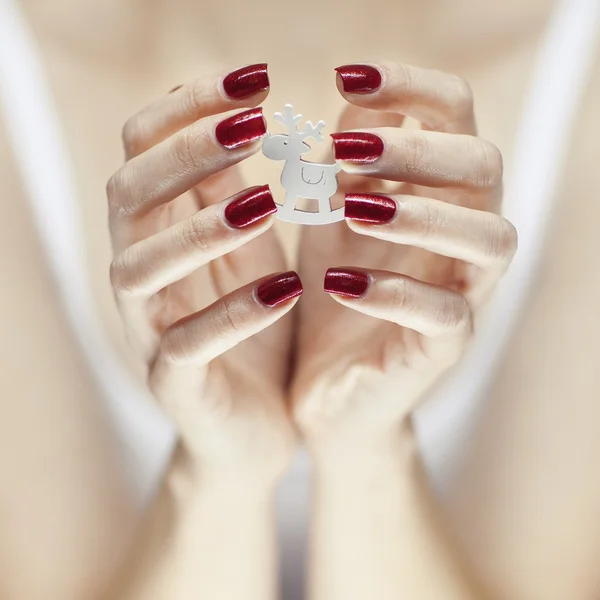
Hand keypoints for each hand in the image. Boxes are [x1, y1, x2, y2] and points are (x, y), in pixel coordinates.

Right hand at [107, 65, 300, 484]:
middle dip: (187, 152)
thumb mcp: (249, 249)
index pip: (145, 149)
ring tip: (265, 203)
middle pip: (130, 195)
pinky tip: (285, 288)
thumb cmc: (254, 325)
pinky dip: (233, 314)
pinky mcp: (175, 385)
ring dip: (199, 231)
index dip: (190, 108)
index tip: (254, 80)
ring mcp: (150, 331)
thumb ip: (234, 190)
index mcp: (159, 232)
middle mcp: (141, 273)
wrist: (257, 425)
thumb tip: (240, 113)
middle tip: (253, 126)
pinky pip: (186, 346)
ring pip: (140, 270)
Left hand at [292, 63, 516, 453]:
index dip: (411, 86)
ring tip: (356, 211)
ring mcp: (464, 292)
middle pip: (484, 166)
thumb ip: (345, 165)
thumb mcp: (329, 219)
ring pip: (489, 238)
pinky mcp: (446, 346)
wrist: (332, 386)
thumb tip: (351, 102)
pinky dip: (392, 293)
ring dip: (423, 214)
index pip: (455, 115)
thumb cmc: (335, 291)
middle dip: (417, 149)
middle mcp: (464, 236)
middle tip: (347, 151)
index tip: (348, 76)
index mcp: (438, 193)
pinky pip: (445, 314)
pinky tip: (337, 283)